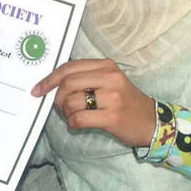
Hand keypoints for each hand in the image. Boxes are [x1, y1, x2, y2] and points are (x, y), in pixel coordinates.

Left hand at [31, 58, 153, 146]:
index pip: (69, 67)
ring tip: (73, 115)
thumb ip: (85, 78)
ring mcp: (113, 97)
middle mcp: (110, 78)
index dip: (49, 78)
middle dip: (56, 97)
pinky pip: (79, 118)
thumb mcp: (109, 81)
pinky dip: (72, 123)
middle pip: (67, 83)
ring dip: (65, 112)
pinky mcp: (112, 117)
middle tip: (59, 107)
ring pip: (71, 101)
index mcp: (106, 65)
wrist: (151, 121)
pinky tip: (78, 124)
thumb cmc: (125, 101)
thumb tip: (52, 84)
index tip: (38, 89)